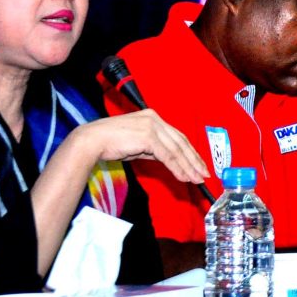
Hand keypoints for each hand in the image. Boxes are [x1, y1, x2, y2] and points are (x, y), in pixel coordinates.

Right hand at [78, 109, 208, 183]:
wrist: (93, 140)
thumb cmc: (110, 143)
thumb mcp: (137, 144)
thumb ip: (153, 149)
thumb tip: (170, 160)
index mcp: (153, 117)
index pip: (178, 136)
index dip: (190, 152)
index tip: (199, 164)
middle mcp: (155, 118)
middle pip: (181, 142)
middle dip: (194, 160)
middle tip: (204, 174)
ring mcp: (152, 126)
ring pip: (177, 150)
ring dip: (189, 166)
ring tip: (196, 179)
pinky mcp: (148, 136)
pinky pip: (168, 156)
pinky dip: (178, 168)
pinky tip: (183, 177)